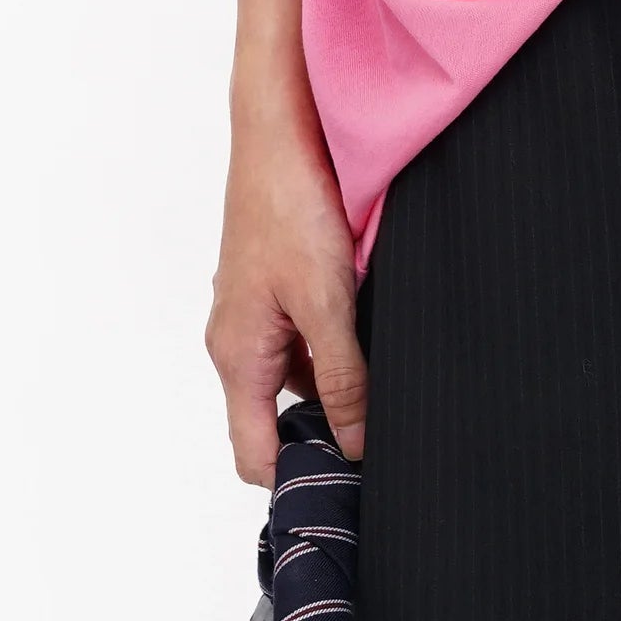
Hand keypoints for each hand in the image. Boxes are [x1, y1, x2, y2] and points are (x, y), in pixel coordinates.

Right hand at [208, 93, 365, 480]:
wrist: (280, 128)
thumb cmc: (290, 205)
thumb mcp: (327, 299)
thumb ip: (343, 376)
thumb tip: (357, 443)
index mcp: (237, 356)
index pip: (254, 456)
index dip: (296, 480)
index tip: (345, 492)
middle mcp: (237, 340)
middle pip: (275, 418)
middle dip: (323, 433)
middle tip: (379, 438)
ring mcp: (253, 311)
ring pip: (293, 375)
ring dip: (334, 382)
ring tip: (383, 377)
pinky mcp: (273, 285)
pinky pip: (301, 336)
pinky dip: (333, 343)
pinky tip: (372, 325)